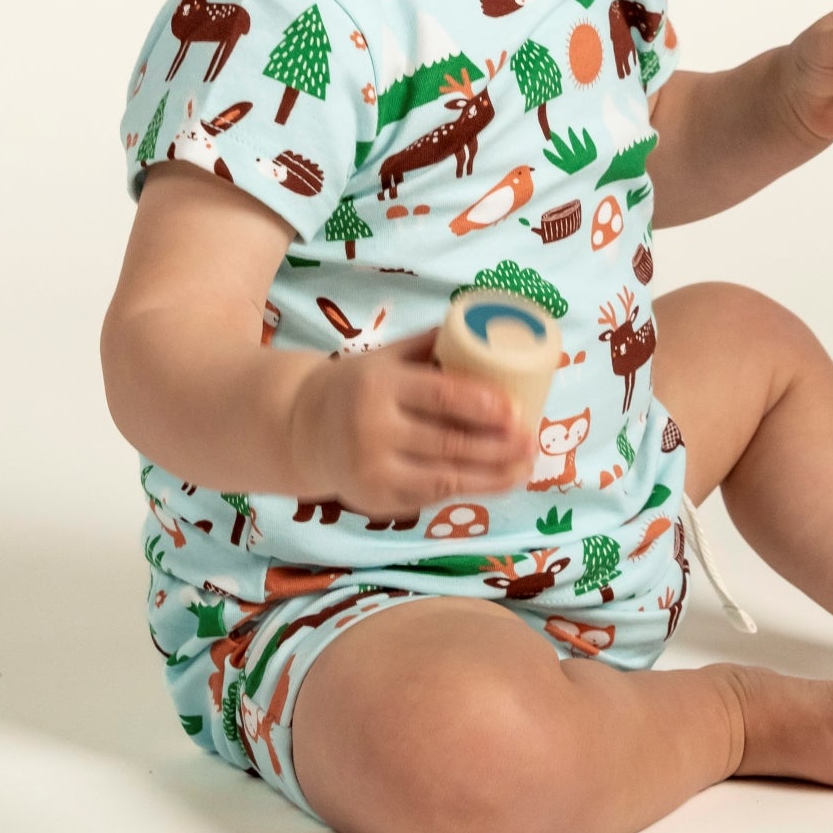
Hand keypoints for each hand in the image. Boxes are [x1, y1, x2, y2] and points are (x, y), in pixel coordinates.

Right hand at [291, 330, 532, 517]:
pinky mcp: (376, 502)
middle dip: (498, 446)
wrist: (300, 429)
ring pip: (445, 478)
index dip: (482, 405)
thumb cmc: (358, 386)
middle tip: (532, 441)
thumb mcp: (385, 357)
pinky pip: (430, 498)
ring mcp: (372, 471)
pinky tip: (496, 482)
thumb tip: (490, 330)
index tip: (516, 409)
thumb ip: (431, 346)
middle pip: (448, 442)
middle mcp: (372, 430)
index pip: (439, 396)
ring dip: (492, 476)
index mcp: (379, 385)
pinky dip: (466, 490)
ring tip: (525, 466)